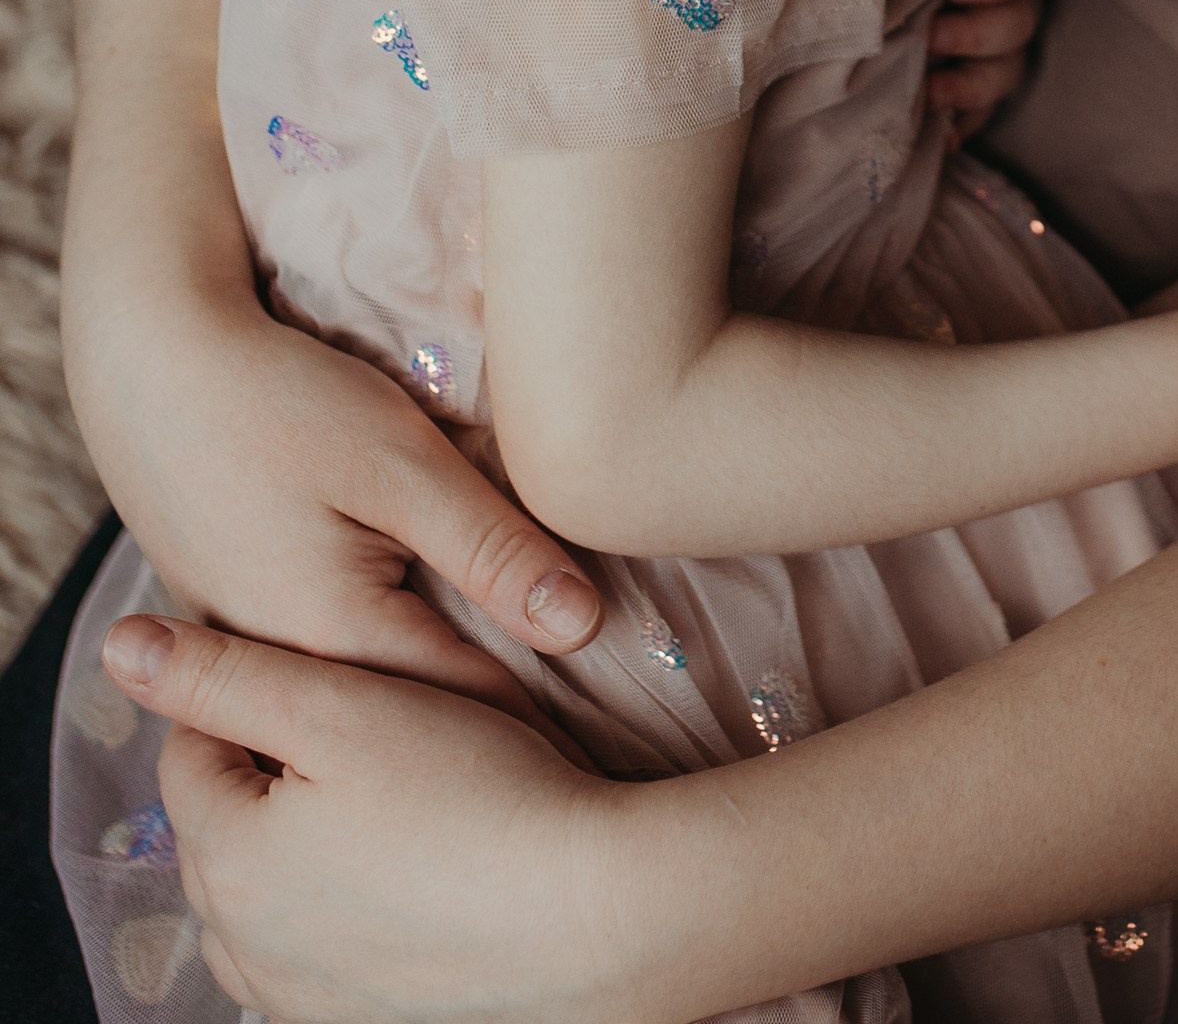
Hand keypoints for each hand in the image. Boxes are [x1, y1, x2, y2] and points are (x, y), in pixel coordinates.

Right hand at [73, 282, 602, 702]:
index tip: (606, 718)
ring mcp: (253, 638)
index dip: (542, 707)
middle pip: (414, 703)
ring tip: (512, 666)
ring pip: (367, 675)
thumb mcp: (402, 465)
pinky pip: (324, 640)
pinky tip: (416, 609)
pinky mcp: (237, 602)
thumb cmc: (279, 402)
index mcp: (338, 643)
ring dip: (429, 672)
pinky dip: (375, 634)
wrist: (148, 361)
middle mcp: (288, 665)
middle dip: (488, 703)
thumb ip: (492, 550)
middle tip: (582, 709)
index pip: (467, 703)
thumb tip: (582, 627)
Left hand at [102, 615, 634, 1023]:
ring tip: (384, 791)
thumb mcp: (344, 705)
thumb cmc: (477, 793)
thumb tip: (122, 648)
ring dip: (296, 842)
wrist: (596, 915)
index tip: (322, 662)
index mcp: (228, 861)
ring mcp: (303, 1000)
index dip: (251, 688)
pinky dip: (338, 907)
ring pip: (264, 898)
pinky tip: (405, 866)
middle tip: (361, 718)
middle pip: (222, 828)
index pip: (193, 750)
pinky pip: (315, 953)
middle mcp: (245, 949)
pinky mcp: (363, 1022)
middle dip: (268, 768)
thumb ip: (225, 674)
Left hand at [926, 0, 1046, 140]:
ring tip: (931, 93)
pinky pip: (984, 110)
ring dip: (972, 85)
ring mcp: (997, 43)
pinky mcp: (976, 81)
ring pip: (1008, 69)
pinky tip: (943, 136)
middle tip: (932, 37)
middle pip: (1021, 20)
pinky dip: (964, 123)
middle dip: (977, 34)